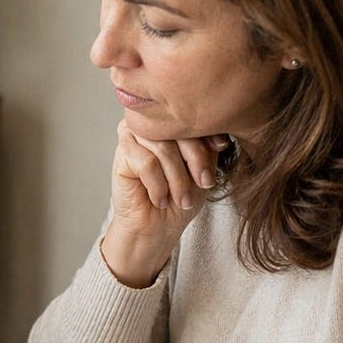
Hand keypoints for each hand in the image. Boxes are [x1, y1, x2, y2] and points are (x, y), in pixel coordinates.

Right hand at [101, 121, 229, 286]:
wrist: (157, 226)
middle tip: (204, 184)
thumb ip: (208, 147)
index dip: (208, 135)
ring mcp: (133, 135)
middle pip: (178, 130)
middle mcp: (150, 122)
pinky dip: (158, 186)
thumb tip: (218, 135)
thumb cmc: (179, 197)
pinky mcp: (122, 154)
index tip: (220, 149)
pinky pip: (147, 164)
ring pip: (164, 149)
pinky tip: (160, 200)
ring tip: (182, 199)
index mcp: (170, 119)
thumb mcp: (203, 168)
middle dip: (196, 160)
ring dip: (178, 179)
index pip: (191, 116)